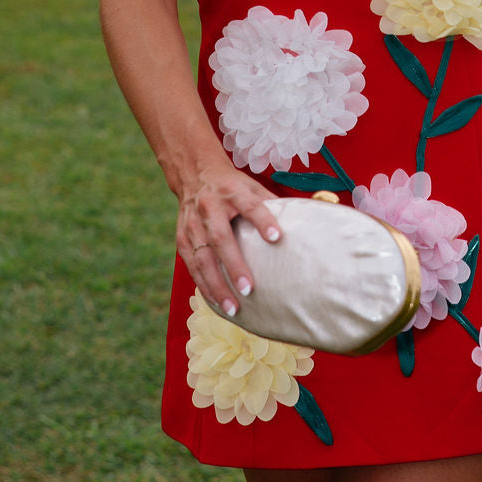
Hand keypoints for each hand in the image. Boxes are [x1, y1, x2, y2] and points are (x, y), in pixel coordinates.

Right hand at [176, 164, 281, 316]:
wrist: (194, 173)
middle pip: (220, 238)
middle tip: (249, 289)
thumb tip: (299, 223)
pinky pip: (191, 265)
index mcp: (231, 191)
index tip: (277, 237)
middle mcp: (209, 207)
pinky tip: (215, 302)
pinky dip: (203, 285)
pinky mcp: (182, 238)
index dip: (263, 221)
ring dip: (216, 285)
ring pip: (202, 258)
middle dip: (234, 266)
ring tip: (232, 307)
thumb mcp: (251, 185)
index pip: (250, 205)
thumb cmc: (230, 185)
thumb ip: (270, 204)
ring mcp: (192, 224)